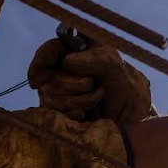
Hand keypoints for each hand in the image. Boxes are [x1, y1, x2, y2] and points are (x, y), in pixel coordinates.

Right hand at [27, 39, 154, 124]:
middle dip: (71, 83)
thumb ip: (91, 59)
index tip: (37, 79)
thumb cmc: (119, 79)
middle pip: (47, 79)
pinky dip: (71, 113)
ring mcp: (58, 93)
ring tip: (98, 95)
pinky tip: (83, 113)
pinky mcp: (62, 112)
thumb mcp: (110, 63)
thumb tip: (66, 63)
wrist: (130, 106)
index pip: (46, 53)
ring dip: (79, 99)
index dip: (39, 62)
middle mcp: (58, 72)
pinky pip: (56, 115)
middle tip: (90, 83)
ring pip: (52, 99)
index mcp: (68, 52)